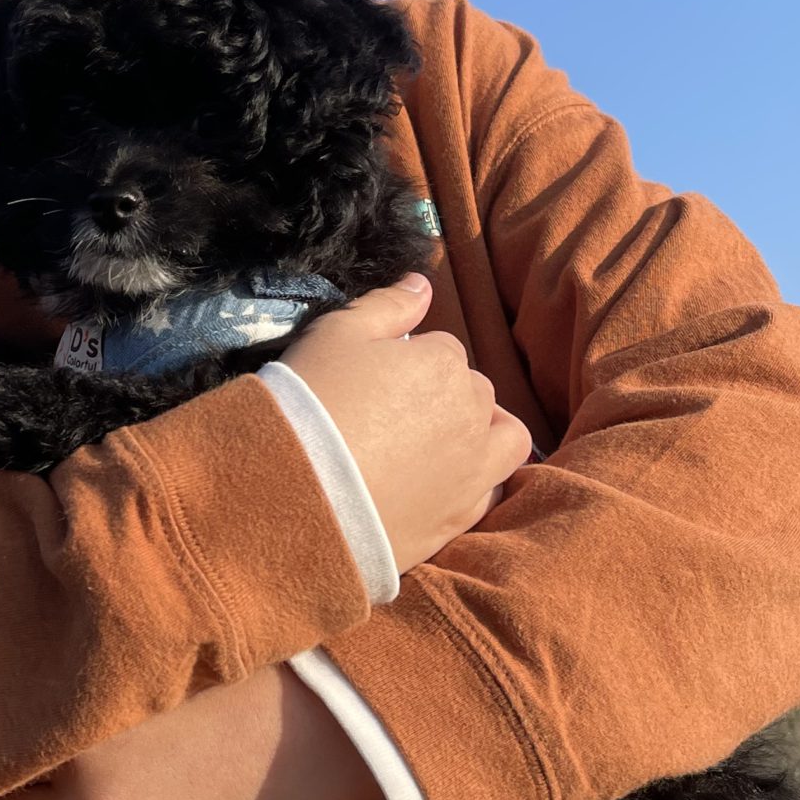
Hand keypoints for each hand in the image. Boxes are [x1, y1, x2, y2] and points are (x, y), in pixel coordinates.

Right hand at [281, 273, 532, 572]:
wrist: (295, 495)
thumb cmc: (310, 404)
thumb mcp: (336, 334)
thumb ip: (388, 305)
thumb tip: (424, 284)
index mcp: (444, 361)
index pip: (442, 348)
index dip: (409, 361)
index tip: (375, 382)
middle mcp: (472, 411)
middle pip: (474, 390)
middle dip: (444, 394)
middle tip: (393, 415)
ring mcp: (475, 467)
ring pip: (505, 436)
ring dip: (484, 431)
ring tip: (441, 444)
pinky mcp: (464, 515)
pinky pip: (494, 490)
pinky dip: (478, 480)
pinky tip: (444, 484)